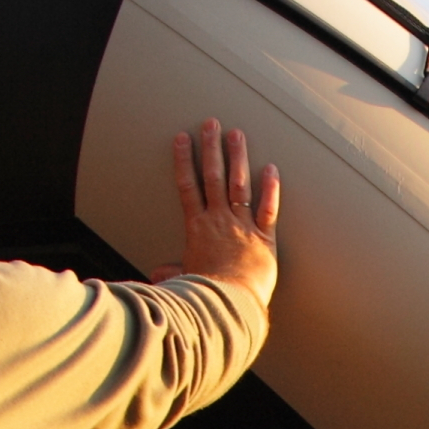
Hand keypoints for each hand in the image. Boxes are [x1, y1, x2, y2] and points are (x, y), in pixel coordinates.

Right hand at [152, 120, 280, 300]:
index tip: (181, 138)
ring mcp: (242, 226)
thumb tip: (157, 276)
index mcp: (197, 228)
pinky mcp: (264, 238)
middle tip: (212, 123)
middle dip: (211, 147)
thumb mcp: (183, 280)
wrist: (229, 305)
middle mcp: (218, 220)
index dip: (183, 160)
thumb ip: (171, 272)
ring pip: (238, 185)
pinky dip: (270, 189)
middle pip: (213, 176)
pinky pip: (267, 209)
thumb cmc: (204, 295)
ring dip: (237, 158)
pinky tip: (271, 168)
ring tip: (236, 134)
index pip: (187, 186)